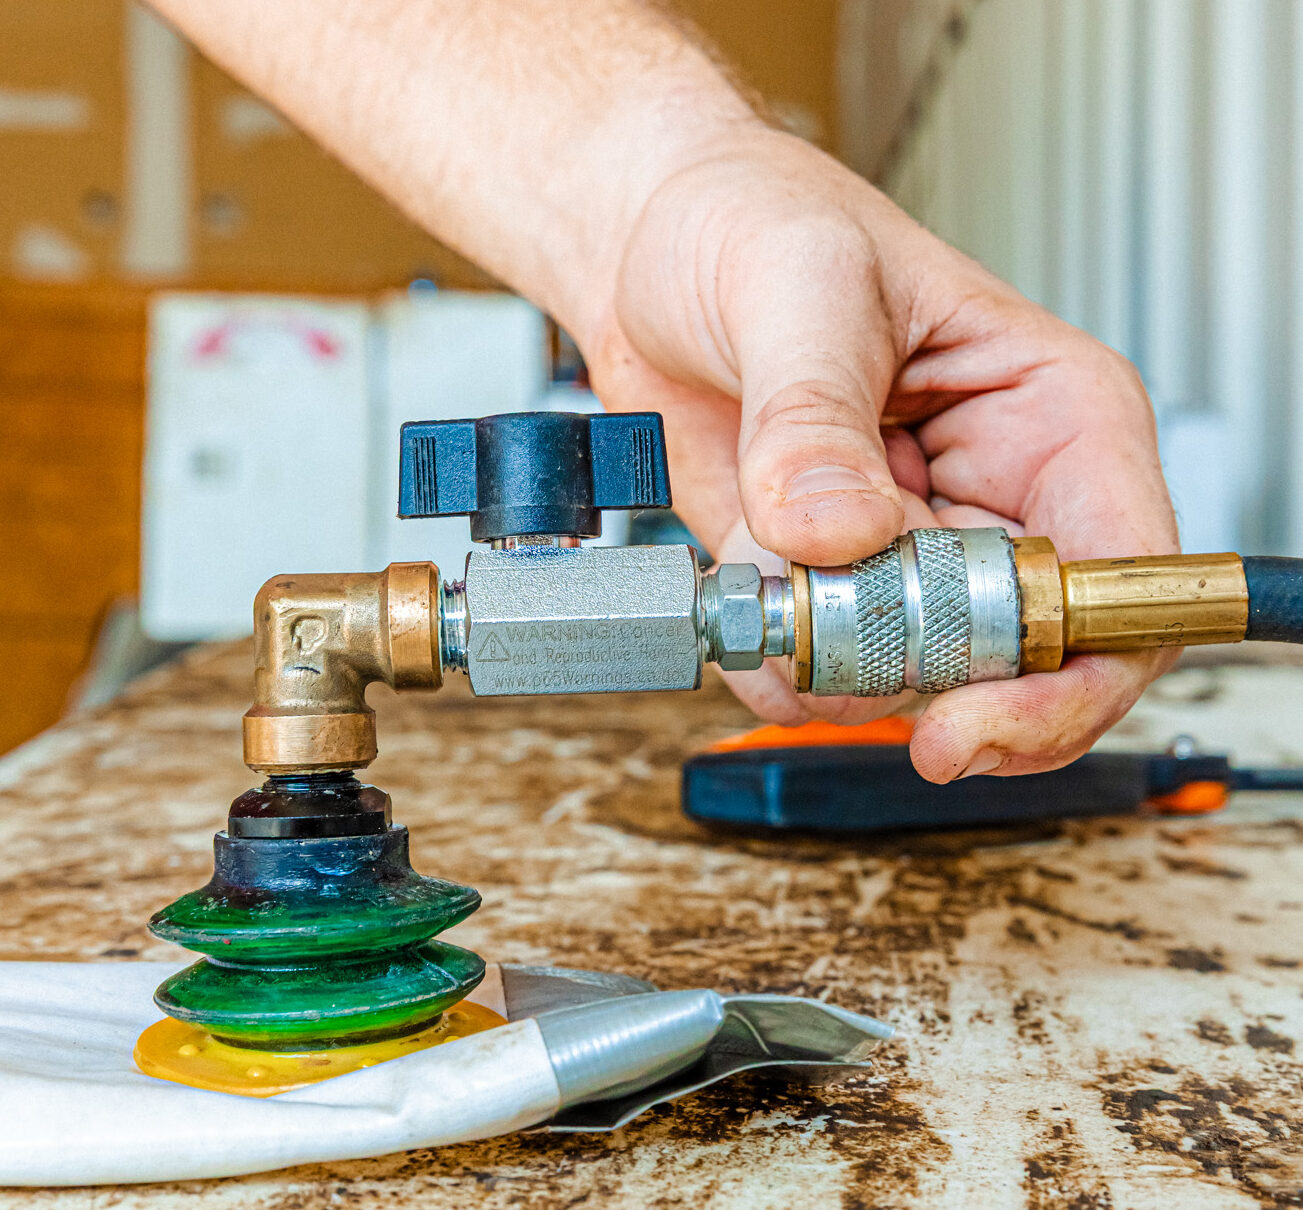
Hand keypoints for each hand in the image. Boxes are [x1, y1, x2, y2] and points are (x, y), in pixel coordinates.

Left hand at [584, 125, 1178, 781]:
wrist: (654, 244)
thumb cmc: (757, 220)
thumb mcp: (800, 287)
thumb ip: (817, 414)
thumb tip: (841, 530)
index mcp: (1050, 415)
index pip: (1122, 582)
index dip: (1069, 676)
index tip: (970, 716)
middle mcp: (994, 495)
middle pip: (1023, 657)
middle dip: (928, 681)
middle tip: (835, 656)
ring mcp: (909, 548)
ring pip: (918, 676)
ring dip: (837, 670)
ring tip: (769, 597)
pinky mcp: (827, 576)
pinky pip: (823, 669)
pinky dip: (778, 669)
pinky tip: (743, 612)